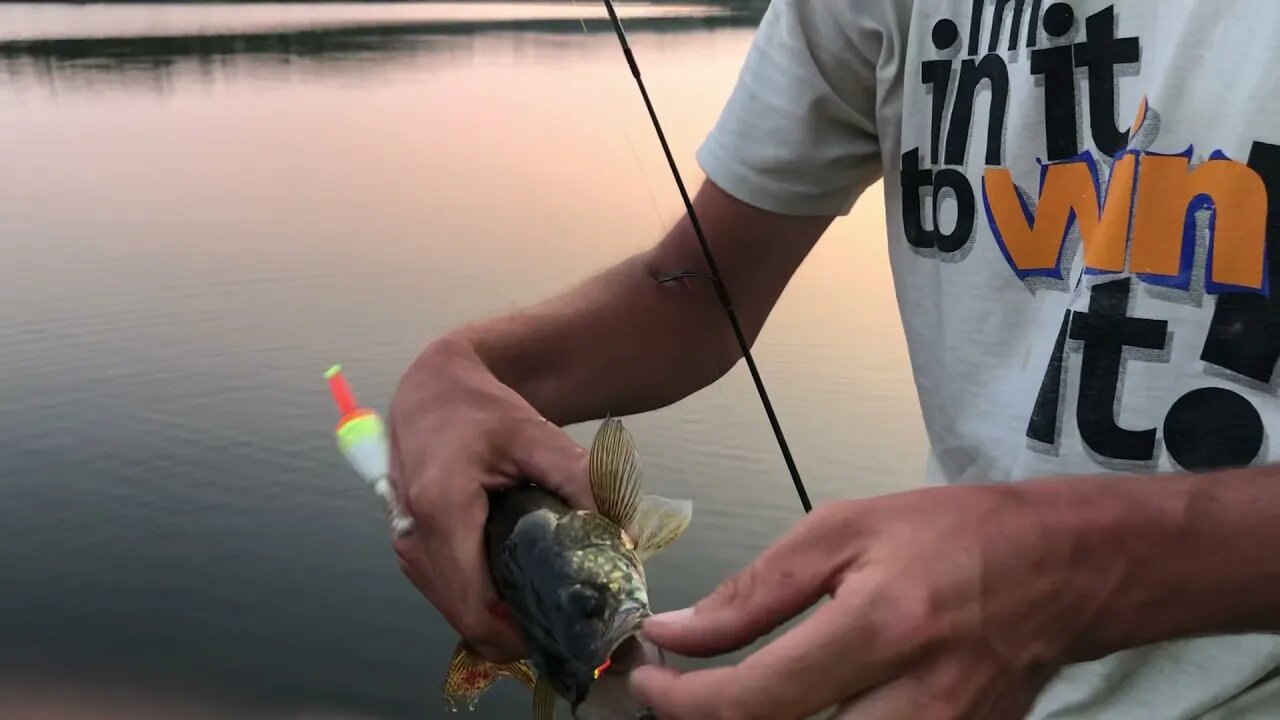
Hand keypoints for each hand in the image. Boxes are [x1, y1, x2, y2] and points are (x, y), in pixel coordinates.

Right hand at [387, 336, 594, 663]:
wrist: (434, 389)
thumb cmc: (483, 409)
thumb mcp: (537, 435)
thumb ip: (580, 479)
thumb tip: (623, 533)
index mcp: (442, 511)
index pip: (476, 610)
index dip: (520, 636)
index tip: (567, 630)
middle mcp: (414, 538)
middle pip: (466, 619)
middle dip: (516, 630)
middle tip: (568, 620)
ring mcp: (407, 547)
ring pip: (456, 612)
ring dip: (499, 618)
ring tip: (549, 602)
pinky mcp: (411, 549)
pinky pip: (449, 594)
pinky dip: (482, 601)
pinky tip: (519, 586)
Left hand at [629, 481, 1122, 719]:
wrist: (1064, 570)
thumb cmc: (958, 536)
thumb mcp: (844, 531)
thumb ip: (755, 591)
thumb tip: (681, 632)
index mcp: (881, 627)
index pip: (755, 698)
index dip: (681, 702)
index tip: (648, 681)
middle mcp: (915, 701)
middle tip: (678, 696)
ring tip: (728, 700)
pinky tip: (786, 709)